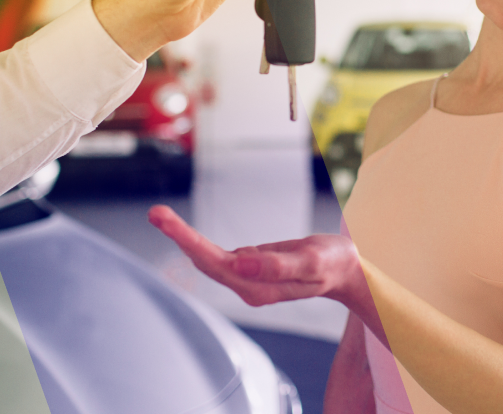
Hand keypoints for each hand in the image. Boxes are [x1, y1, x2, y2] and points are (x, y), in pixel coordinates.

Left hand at [148, 205, 371, 309]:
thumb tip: (239, 264)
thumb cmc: (332, 263)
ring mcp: (247, 278)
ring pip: (208, 258)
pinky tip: (182, 232)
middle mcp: (247, 287)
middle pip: (205, 262)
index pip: (215, 264)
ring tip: (161, 216)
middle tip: (156, 213)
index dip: (189, 241)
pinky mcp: (250, 268)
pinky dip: (198, 241)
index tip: (167, 221)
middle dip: (179, 236)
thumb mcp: (311, 261)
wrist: (347, 270)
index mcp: (258, 288)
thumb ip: (276, 266)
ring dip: (184, 238)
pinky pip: (218, 255)